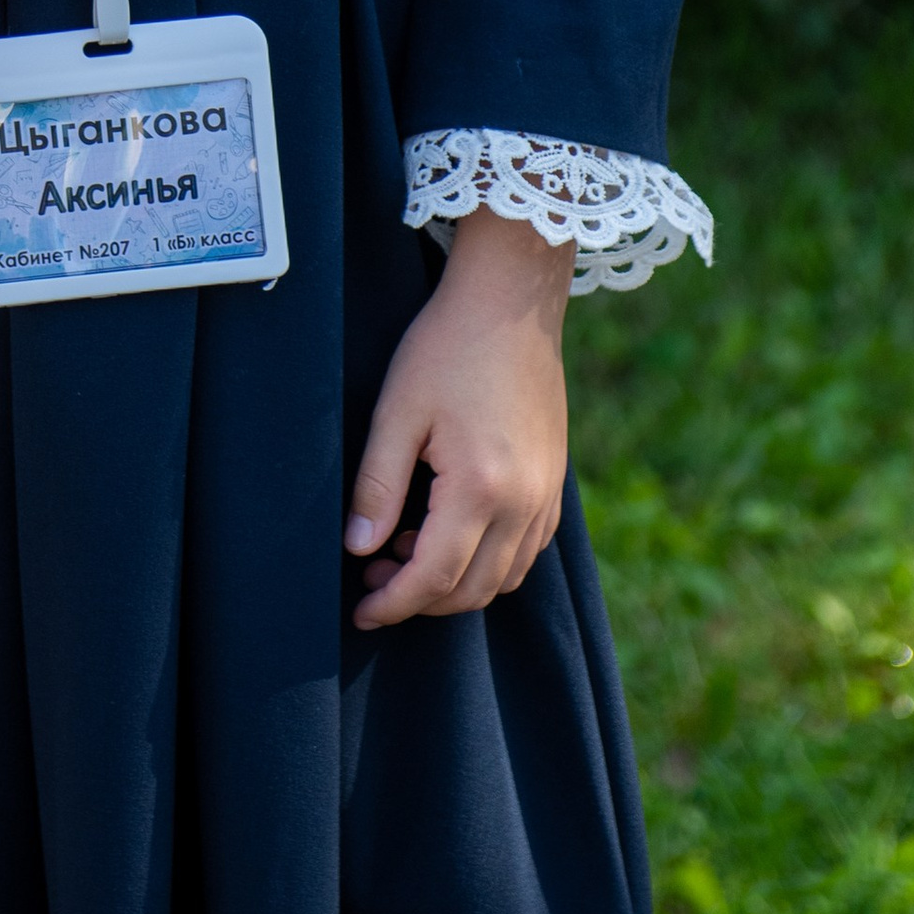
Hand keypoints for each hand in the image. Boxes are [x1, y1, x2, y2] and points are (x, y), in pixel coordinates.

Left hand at [345, 209, 572, 625]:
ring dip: (453, 583)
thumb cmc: (447, 347)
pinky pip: (527, 551)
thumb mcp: (397, 412)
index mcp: (482, 488)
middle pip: (471, 590)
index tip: (361, 611)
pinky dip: (489, 563)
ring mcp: (546, 494)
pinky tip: (450, 534)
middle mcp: (524, 503)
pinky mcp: (555, 482)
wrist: (511, 301)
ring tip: (405, 548)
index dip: (393, 603)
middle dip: (418, 599)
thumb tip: (358, 549)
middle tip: (372, 576)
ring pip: (503, 578)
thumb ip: (377, 486)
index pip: (434, 577)